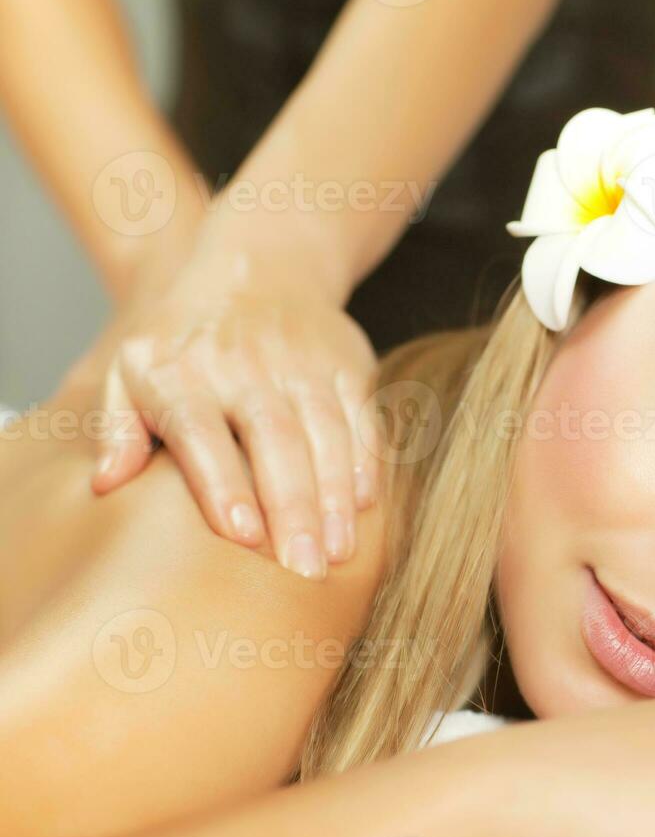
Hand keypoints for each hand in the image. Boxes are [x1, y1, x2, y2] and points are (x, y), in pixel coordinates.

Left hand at [86, 241, 379, 579]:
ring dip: (334, 496)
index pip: (203, 431)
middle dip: (293, 508)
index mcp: (184, 372)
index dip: (224, 484)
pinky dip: (365, 462)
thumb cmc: (187, 339)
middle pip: (275, 440)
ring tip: (337, 551)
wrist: (261, 267)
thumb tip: (107, 485)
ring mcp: (303, 363)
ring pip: (325, 433)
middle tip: (304, 569)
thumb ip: (119, 430)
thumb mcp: (133, 369)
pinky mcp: (347, 365)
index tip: (244, 537)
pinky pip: (361, 418)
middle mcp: (245, 365)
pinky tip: (362, 506)